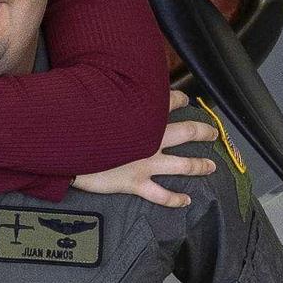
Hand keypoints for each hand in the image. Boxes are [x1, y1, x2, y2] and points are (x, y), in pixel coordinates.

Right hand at [71, 91, 216, 207]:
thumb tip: (110, 82)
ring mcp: (146, 163)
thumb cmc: (81, 124)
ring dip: (199, 165)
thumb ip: (111, 97)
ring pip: (182, 165)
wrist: (70, 148)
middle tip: (212, 133)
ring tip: (211, 167)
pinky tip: (186, 200)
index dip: (180, 99)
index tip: (185, 99)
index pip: (168, 102)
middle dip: (203, 132)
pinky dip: (175, 199)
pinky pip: (161, 194)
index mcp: (142, 116)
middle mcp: (150, 139)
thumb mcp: (97, 101)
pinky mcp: (135, 182)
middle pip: (186, 132)